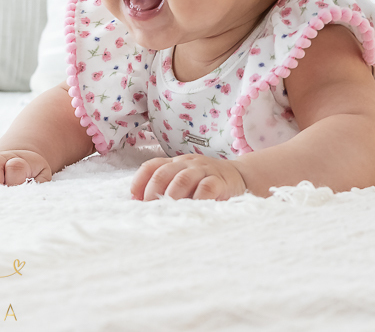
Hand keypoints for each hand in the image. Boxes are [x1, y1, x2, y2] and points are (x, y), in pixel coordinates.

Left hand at [131, 154, 247, 200]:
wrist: (240, 176)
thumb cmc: (206, 184)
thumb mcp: (185, 182)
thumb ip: (166, 189)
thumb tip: (140, 205)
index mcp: (175, 163)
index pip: (152, 166)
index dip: (140, 181)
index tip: (134, 198)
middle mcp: (188, 164)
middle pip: (164, 172)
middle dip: (153, 191)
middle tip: (150, 209)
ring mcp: (204, 171)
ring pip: (184, 178)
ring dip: (172, 194)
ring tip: (168, 209)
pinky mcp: (221, 181)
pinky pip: (207, 187)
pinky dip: (197, 198)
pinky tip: (192, 209)